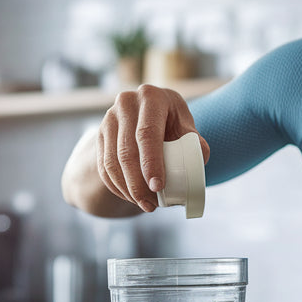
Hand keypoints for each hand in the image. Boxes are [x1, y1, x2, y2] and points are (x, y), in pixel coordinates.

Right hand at [98, 84, 211, 212]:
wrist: (148, 112)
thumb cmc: (173, 122)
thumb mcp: (186, 125)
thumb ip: (196, 141)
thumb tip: (200, 158)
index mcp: (151, 97)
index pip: (147, 134)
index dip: (151, 162)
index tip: (157, 187)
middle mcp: (126, 103)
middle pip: (126, 151)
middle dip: (137, 183)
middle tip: (151, 204)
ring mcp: (109, 118)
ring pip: (111, 160)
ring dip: (126, 188)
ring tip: (143, 204)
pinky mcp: (100, 133)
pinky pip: (103, 165)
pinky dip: (115, 186)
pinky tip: (128, 197)